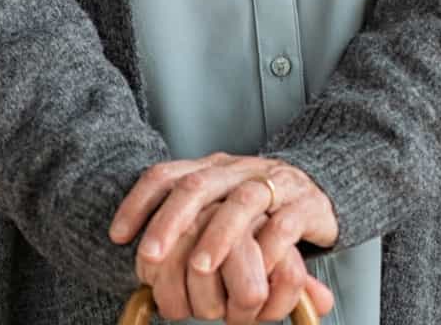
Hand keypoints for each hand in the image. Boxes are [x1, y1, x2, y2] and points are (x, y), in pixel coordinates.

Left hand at [110, 154, 336, 323]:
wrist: (322, 187)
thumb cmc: (258, 209)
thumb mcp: (218, 208)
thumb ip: (183, 224)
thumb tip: (124, 245)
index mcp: (214, 169)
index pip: (169, 174)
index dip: (140, 201)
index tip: (118, 236)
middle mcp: (240, 170)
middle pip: (200, 184)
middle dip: (171, 220)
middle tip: (149, 256)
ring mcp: (274, 184)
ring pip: (242, 201)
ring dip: (218, 235)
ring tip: (199, 268)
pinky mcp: (306, 205)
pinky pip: (284, 225)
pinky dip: (267, 248)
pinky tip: (254, 271)